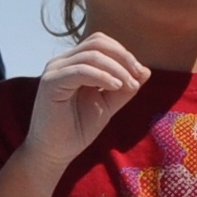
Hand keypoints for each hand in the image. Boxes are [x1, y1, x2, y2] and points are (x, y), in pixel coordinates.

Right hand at [20, 32, 149, 169]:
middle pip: (97, 42)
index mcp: (73, 64)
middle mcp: (61, 62)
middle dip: (122, 56)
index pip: (100, 43)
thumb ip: (124, 88)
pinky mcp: (50, 83)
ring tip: (128, 85)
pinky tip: (115, 86)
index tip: (140, 74)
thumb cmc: (77, 129)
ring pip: (91, 55)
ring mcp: (54, 71)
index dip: (123, 53)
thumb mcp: (107, 104)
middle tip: (136, 76)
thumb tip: (146, 71)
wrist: (55, 153)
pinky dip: (102, 76)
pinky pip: (80, 71)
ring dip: (116, 68)